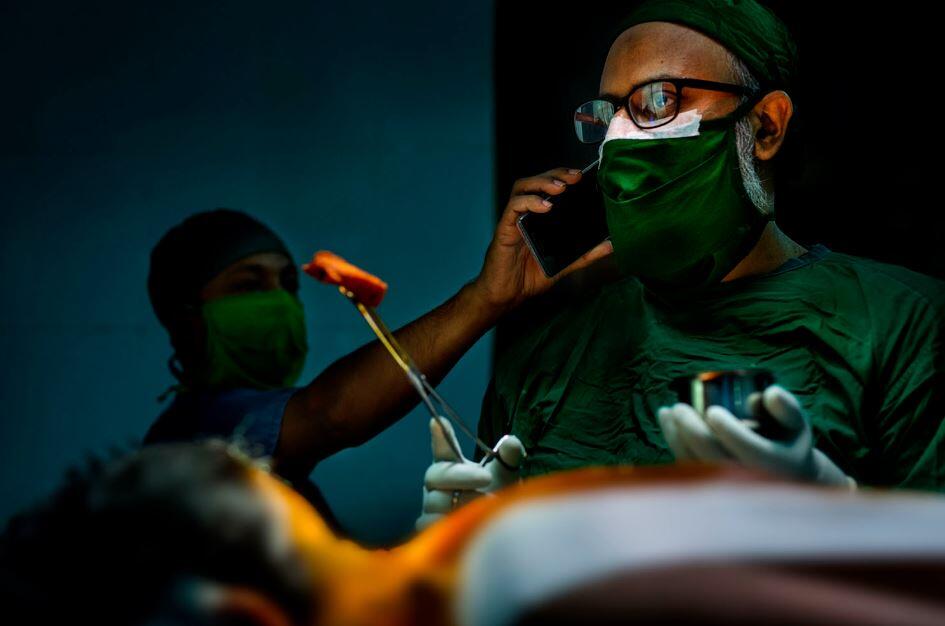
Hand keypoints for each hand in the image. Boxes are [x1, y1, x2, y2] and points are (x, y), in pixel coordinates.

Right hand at [415, 418, 524, 530]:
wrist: (499, 528)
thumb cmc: (498, 495)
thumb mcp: (506, 474)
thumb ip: (509, 456)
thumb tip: (510, 442)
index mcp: (453, 466)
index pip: (443, 448)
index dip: (439, 436)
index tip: (437, 422)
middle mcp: (437, 484)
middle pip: (435, 475)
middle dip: (462, 476)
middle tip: (487, 478)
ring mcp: (430, 506)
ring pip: (435, 501)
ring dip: (463, 504)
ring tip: (486, 508)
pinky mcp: (428, 528)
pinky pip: (429, 524)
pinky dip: (449, 524)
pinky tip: (466, 526)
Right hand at [471, 167, 612, 312]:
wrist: (507, 295)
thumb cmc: (529, 278)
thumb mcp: (563, 263)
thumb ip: (585, 254)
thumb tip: (610, 245)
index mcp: (538, 218)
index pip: (549, 187)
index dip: (563, 177)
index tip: (581, 176)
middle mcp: (525, 214)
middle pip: (537, 181)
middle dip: (556, 174)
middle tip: (575, 177)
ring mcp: (513, 220)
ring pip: (522, 187)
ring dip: (541, 182)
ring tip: (560, 188)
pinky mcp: (504, 229)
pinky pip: (513, 208)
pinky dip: (529, 202)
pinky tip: (544, 206)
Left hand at [658, 385, 855, 488]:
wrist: (783, 479)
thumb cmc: (788, 443)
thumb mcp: (797, 424)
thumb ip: (787, 407)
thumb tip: (768, 393)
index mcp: (774, 464)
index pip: (748, 449)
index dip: (728, 431)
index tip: (713, 411)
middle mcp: (749, 480)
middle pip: (714, 458)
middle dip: (693, 431)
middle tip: (680, 407)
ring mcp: (728, 487)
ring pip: (696, 465)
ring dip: (677, 437)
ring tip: (667, 412)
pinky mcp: (710, 487)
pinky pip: (688, 468)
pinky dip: (673, 445)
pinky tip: (666, 422)